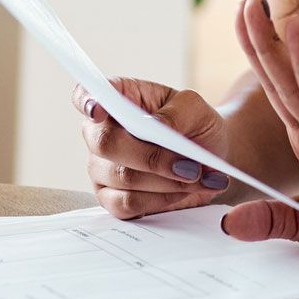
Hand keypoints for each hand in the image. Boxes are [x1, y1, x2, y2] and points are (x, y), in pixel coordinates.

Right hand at [74, 78, 230, 219]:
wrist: (213, 157)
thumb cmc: (197, 126)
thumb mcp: (196, 108)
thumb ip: (177, 113)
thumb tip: (155, 126)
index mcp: (119, 99)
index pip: (86, 95)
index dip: (86, 101)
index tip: (98, 109)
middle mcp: (102, 133)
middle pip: (105, 143)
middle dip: (152, 156)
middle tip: (190, 165)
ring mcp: (102, 168)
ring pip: (123, 177)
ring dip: (166, 180)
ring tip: (196, 176)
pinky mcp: (111, 199)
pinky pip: (128, 204)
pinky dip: (161, 199)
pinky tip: (182, 191)